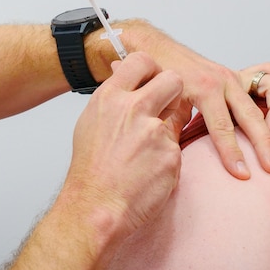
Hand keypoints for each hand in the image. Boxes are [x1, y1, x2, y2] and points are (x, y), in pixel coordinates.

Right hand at [64, 52, 186, 235]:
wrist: (95, 208)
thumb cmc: (91, 170)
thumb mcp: (93, 122)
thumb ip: (114, 99)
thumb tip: (124, 75)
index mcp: (110, 97)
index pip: (142, 61)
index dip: (154, 70)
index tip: (154, 81)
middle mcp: (133, 109)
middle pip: (173, 79)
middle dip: (174, 93)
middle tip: (164, 111)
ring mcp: (154, 132)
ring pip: (178, 118)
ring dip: (167, 133)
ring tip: (144, 156)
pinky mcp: (171, 155)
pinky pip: (178, 149)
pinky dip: (167, 160)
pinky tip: (149, 173)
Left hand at [155, 49, 269, 178]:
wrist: (157, 50)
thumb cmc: (158, 79)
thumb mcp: (161, 104)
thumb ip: (171, 129)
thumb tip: (175, 158)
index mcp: (204, 89)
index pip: (222, 127)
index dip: (232, 153)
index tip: (242, 175)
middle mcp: (224, 80)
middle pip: (251, 114)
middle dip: (264, 143)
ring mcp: (234, 76)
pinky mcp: (240, 74)